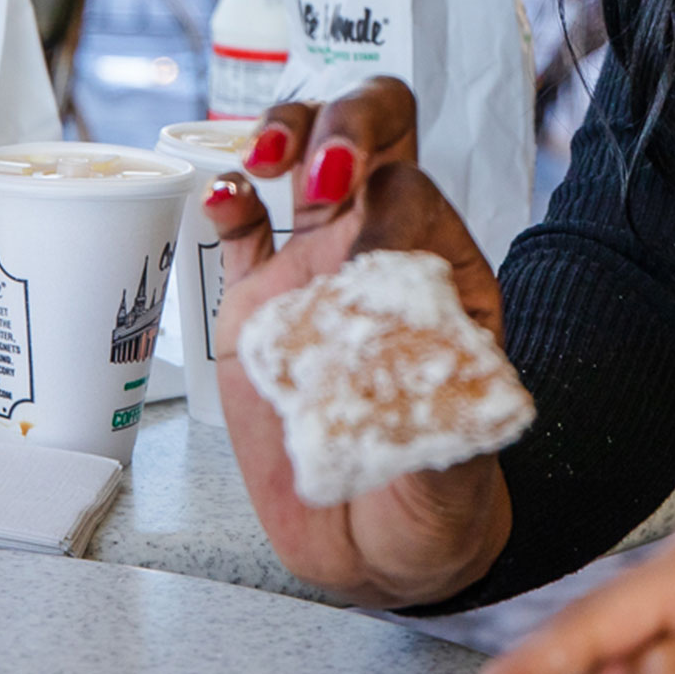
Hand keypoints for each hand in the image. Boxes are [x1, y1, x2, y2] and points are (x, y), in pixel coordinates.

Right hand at [203, 77, 513, 605]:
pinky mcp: (258, 307)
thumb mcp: (454, 466)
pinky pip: (242, 229)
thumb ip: (444, 422)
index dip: (384, 197)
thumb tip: (429, 373)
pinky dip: (228, 198)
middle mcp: (382, 253)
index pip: (414, 194)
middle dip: (346, 123)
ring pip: (308, 154)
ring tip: (267, 160)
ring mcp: (316, 271)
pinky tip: (220, 196)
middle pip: (377, 134)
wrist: (378, 550)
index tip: (358, 242)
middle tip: (317, 174)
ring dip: (289, 132)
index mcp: (440, 276)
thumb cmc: (433, 497)